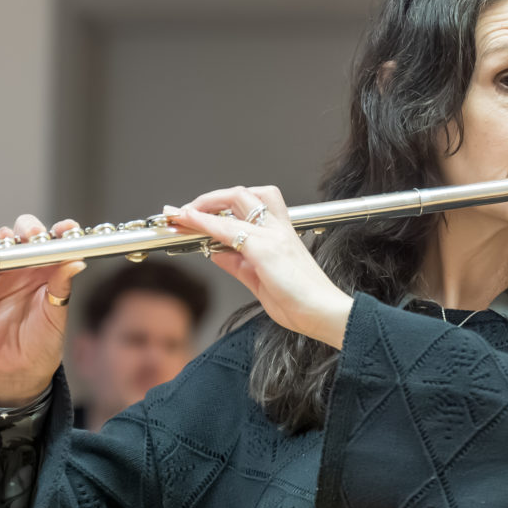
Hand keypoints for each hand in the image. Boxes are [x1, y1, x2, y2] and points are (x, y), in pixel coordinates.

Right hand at [0, 216, 87, 405]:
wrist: (20, 369)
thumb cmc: (43, 342)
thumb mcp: (57, 315)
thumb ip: (63, 286)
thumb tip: (77, 261)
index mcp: (48, 272)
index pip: (54, 243)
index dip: (60, 231)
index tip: (65, 230)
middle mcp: (25, 269)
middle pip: (23, 236)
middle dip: (27, 228)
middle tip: (32, 234)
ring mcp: (2, 278)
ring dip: (1, 241)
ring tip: (6, 245)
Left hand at [165, 186, 352, 348]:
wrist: (325, 314)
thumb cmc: (301, 302)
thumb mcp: (260, 281)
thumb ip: (237, 265)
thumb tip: (216, 253)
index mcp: (280, 235)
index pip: (248, 207)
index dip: (218, 207)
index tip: (195, 214)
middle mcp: (278, 228)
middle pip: (243, 194)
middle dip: (211, 198)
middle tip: (188, 211)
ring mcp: (272, 235)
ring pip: (236, 200)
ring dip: (205, 204)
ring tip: (183, 214)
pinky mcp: (266, 249)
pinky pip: (229, 228)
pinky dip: (205, 222)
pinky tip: (189, 222)